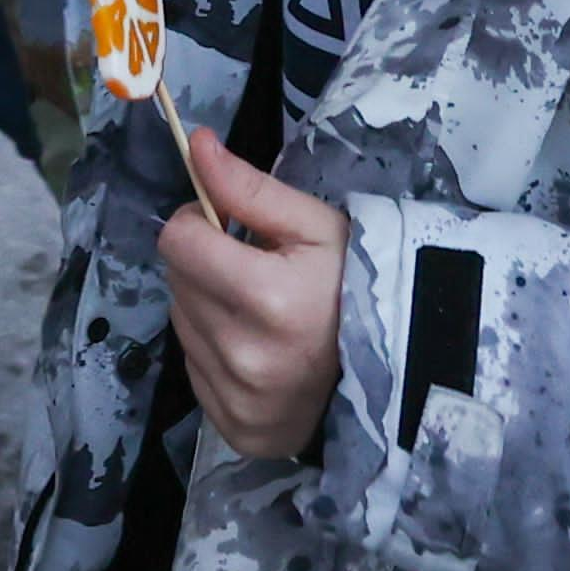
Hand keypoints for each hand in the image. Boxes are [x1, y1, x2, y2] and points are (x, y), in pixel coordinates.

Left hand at [159, 133, 351, 462]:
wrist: (393, 369)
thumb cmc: (354, 285)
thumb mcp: (315, 225)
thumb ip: (249, 187)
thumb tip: (195, 144)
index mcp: (267, 298)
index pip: (179, 241)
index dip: (199, 222)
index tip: (228, 226)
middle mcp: (244, 355)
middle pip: (176, 281)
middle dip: (204, 264)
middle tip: (251, 268)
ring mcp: (236, 399)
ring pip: (181, 322)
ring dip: (205, 306)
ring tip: (256, 309)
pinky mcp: (232, 427)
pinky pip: (193, 368)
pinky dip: (213, 350)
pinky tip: (254, 346)